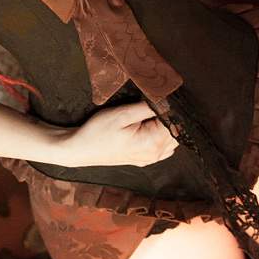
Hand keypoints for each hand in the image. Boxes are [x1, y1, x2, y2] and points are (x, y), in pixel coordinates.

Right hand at [49, 100, 178, 168]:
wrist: (81, 149)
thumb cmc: (98, 132)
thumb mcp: (122, 114)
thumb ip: (148, 108)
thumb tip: (167, 101)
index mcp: (152, 143)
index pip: (175, 121)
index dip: (168, 107)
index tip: (157, 99)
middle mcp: (155, 153)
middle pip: (176, 131)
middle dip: (167, 116)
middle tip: (147, 108)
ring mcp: (150, 158)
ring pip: (171, 138)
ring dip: (164, 126)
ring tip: (144, 117)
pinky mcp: (145, 159)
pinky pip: (163, 146)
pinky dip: (160, 135)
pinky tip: (146, 128)